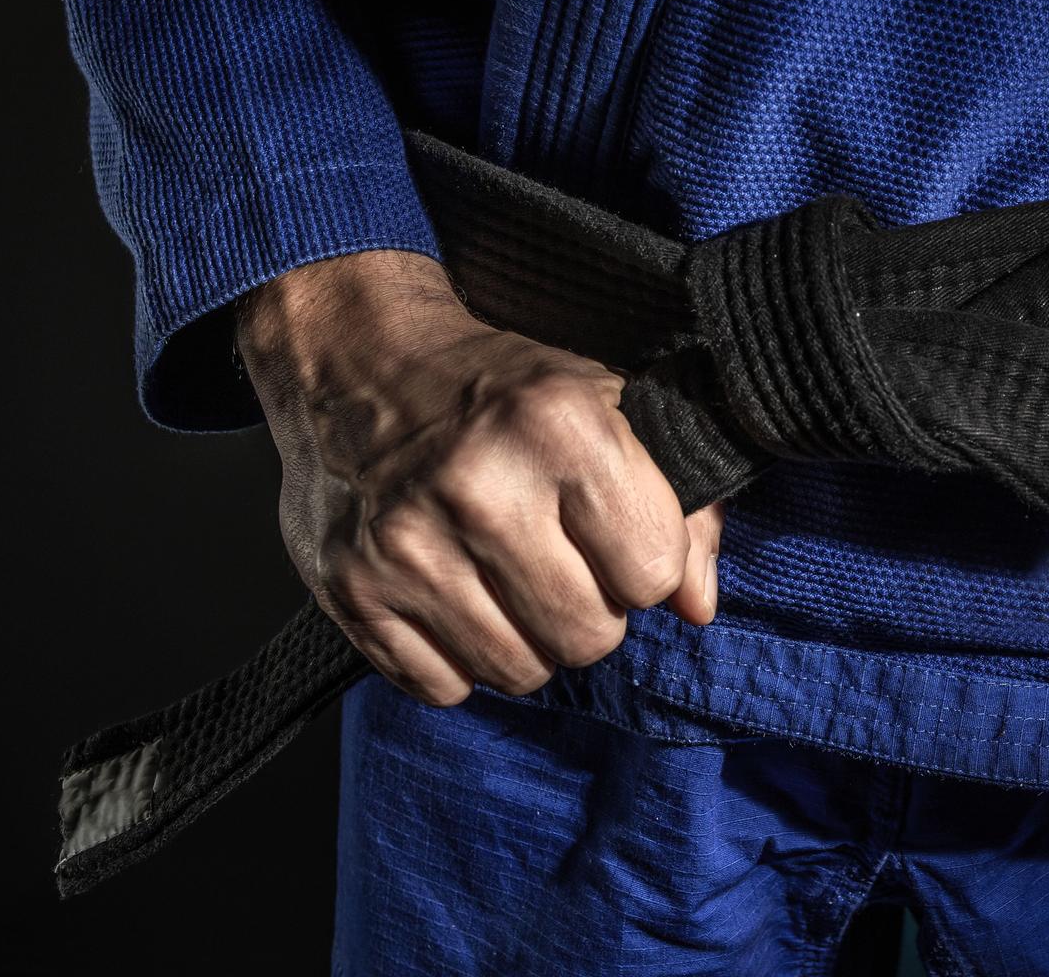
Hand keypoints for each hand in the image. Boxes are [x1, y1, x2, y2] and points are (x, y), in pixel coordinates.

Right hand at [234, 248, 721, 706]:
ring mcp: (406, 545)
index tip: (617, 537)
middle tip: (562, 563)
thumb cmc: (505, 391)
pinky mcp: (351, 590)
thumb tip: (698, 608)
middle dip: (591, 610)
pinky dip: (458, 658)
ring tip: (507, 578)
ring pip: (519, 672)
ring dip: (528, 640)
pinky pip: (444, 687)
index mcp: (561, 428)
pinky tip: (454, 596)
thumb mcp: (612, 410)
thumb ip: (683, 505)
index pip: (653, 572)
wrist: (362, 361)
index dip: (648, 564)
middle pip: (589, 636)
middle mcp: (480, 488)